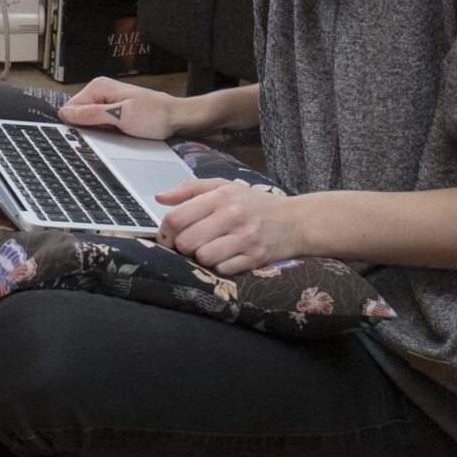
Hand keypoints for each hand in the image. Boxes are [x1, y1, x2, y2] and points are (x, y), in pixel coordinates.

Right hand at [59, 78, 191, 140]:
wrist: (179, 118)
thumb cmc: (155, 116)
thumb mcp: (122, 117)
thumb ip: (92, 114)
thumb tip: (66, 114)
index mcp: (98, 87)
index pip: (70, 108)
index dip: (76, 125)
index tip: (88, 135)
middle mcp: (100, 91)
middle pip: (78, 115)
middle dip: (87, 129)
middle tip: (107, 135)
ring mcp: (107, 101)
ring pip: (89, 121)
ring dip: (98, 131)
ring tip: (115, 134)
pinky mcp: (114, 110)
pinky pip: (101, 123)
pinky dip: (107, 132)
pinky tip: (118, 134)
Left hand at [154, 178, 304, 275]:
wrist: (296, 221)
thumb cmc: (254, 204)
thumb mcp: (224, 187)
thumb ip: (190, 189)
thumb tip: (160, 198)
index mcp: (221, 196)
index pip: (176, 217)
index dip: (165, 231)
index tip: (168, 236)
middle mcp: (233, 216)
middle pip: (186, 242)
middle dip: (182, 246)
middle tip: (189, 244)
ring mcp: (246, 238)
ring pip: (203, 257)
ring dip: (201, 257)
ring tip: (209, 249)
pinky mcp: (256, 258)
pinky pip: (223, 270)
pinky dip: (219, 266)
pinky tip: (226, 257)